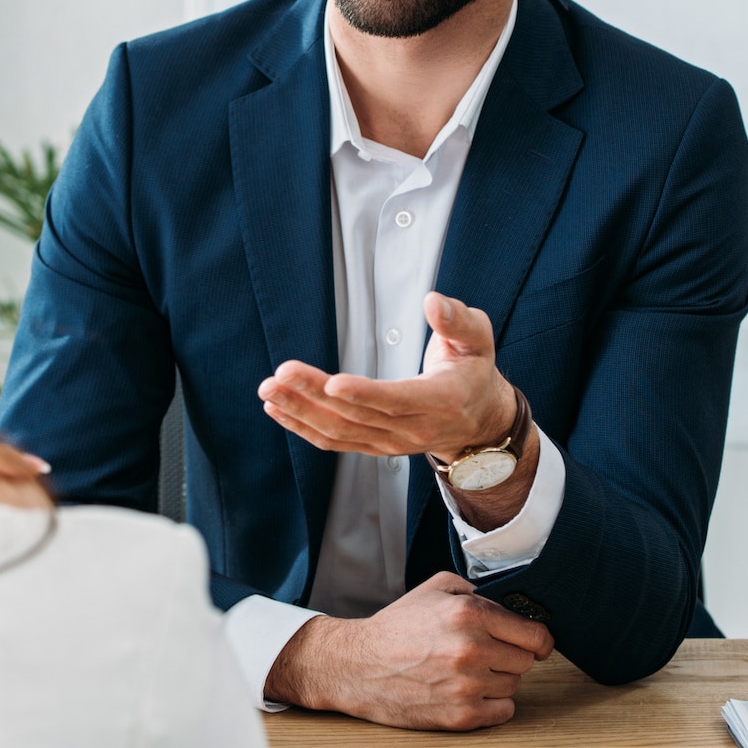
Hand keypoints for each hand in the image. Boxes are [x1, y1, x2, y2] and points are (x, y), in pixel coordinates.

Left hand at [260, 291, 526, 466]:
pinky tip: (277, 410)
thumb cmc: (474, 371)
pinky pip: (334, 442)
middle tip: (281, 374)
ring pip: (339, 432)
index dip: (364, 394)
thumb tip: (433, 301)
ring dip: (300, 412)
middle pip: (357, 415)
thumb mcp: (478, 340)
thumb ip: (458, 320)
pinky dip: (303, 427)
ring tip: (268, 390)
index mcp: (441, 402)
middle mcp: (413, 430)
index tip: (332, 383)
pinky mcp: (374, 446)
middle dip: (314, 394)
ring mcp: (391, 443)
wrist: (478, 422)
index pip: (397, 401)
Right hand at [265, 573, 553, 729]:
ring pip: (514, 686)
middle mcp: (472, 649)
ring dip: (498, 680)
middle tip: (485, 653)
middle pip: (526, 661)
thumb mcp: (436, 588)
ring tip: (466, 671)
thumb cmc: (398, 625)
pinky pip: (503, 712)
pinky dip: (491, 704)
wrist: (359, 665)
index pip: (535, 634)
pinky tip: (467, 692)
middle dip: (510, 656)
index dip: (538, 638)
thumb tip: (515, 606)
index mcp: (470, 613)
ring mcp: (467, 685)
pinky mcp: (460, 716)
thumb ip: (478, 591)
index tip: (534, 643)